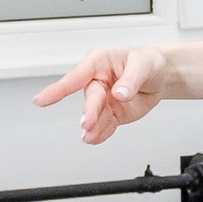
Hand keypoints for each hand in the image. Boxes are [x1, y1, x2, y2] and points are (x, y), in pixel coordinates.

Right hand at [36, 47, 167, 146]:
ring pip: (95, 115)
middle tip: (88, 123)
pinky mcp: (112, 113)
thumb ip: (131, 80)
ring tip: (91, 137)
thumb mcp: (143, 66)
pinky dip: (101, 133)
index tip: (42, 100)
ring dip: (93, 127)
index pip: (76, 76)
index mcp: (99, 62)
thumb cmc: (148, 62)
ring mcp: (104, 98)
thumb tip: (119, 93)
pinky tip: (96, 139)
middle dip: (88, 112)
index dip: (58, 89)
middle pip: (89, 99)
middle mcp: (97, 81)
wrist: (160, 76)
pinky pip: (105, 125)